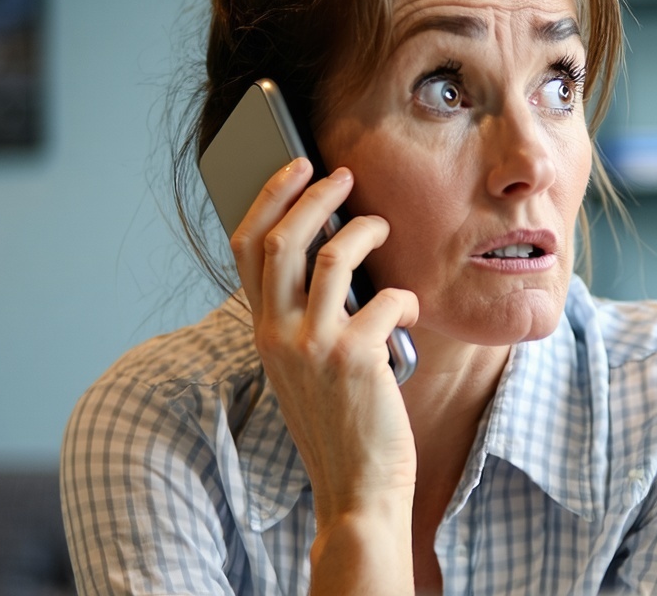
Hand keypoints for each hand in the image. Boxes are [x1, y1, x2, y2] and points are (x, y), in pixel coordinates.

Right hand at [229, 157, 417, 525]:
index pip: (246, 249)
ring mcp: (314, 346)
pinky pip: (387, 298)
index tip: (293, 166)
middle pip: (281, 239)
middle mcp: (278, 335)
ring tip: (383, 227)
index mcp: (263, 333)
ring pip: (332, 256)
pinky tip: (410, 313)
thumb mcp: (307, 367)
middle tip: (342, 173)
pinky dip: (405, 298)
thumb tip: (336, 252)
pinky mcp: (356, 358)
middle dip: (312, 193)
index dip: (267, 198)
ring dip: (364, 230)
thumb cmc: (342, 424)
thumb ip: (309, 317)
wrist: (357, 490)